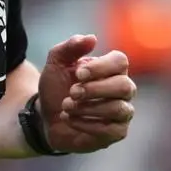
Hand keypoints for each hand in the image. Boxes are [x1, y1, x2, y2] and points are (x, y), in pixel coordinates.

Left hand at [37, 34, 134, 153]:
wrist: (46, 115)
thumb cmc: (57, 86)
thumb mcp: (56, 63)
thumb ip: (70, 47)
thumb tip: (91, 38)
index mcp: (111, 68)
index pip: (120, 61)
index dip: (100, 67)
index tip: (78, 74)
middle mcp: (123, 88)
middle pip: (124, 86)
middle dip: (95, 90)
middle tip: (72, 93)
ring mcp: (122, 111)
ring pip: (119, 109)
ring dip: (88, 108)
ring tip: (66, 106)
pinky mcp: (116, 132)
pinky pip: (112, 130)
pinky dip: (86, 124)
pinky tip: (69, 118)